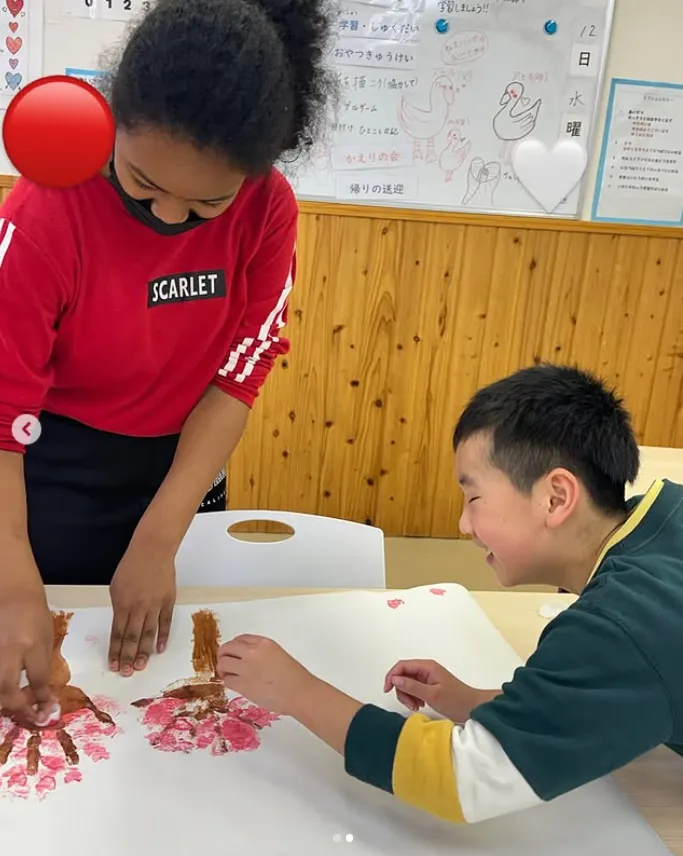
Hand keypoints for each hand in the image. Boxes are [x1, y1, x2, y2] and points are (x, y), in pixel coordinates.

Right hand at [0, 578, 56, 725]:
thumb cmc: (34, 614)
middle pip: (7, 688)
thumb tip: (42, 694)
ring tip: (13, 707)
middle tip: (26, 716)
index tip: (45, 711)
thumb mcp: (46, 637)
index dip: (41, 700)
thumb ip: (42, 665)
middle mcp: (9, 650)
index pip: (37, 680)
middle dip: (16, 708)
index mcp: (32, 645)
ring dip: (3, 701)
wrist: (12, 592)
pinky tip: (5, 693)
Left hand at [108, 541, 175, 676]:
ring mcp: (155, 605)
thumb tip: (121, 625)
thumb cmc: (131, 566)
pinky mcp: (168, 601)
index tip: (113, 665)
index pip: (118, 633)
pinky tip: (159, 649)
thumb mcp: (116, 587)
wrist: (153, 550)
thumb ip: (119, 608)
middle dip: (128, 657)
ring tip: (141, 667)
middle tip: (126, 672)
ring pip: (149, 633)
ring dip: (144, 652)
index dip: (115, 651)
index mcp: (122, 604)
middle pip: (133, 637)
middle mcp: (138, 607)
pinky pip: (165, 622)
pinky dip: (162, 637)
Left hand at [217, 635, 314, 715]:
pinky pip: (227, 680)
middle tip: (225, 664)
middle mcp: (252, 652)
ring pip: (223, 663)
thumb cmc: (295, 677)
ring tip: (228, 675)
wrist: (299, 693)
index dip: (234, 647)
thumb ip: (261, 653)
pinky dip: (228, 682)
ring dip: (223, 669)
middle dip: (223, 656)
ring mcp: (246, 667)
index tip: (234, 654)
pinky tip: (234, 684)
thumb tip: (247, 660)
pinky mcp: (242, 684)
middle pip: (227, 648)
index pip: (240, 639)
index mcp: (263, 643)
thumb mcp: (278, 655)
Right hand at [384, 659, 492, 722]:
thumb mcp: (432, 695)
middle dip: (402, 690)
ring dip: (408, 696)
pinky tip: (420, 705)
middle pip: (403, 675)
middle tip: (410, 704)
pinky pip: (414, 689)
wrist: (473, 708)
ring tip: (416, 706)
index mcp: (427, 666)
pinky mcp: (429, 687)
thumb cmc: (455, 700)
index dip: (391, 676)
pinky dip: (413, 698)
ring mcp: (428, 678)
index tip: (387, 690)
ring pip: (407, 683)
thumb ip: (412, 686)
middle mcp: (426, 670)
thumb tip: (394, 679)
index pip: (402, 666)